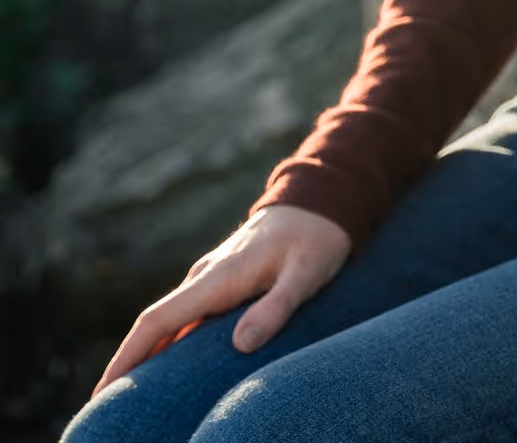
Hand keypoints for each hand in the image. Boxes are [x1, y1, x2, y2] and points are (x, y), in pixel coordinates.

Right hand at [93, 206, 350, 392]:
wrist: (321, 199)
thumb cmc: (316, 239)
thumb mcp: (306, 274)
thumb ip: (276, 307)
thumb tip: (240, 344)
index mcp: (219, 277)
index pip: (157, 320)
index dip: (127, 357)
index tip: (104, 392)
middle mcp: (206, 277)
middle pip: (156, 325)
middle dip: (130, 365)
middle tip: (112, 409)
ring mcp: (212, 277)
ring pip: (172, 322)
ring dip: (151, 355)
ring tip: (137, 399)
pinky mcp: (223, 281)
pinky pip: (189, 316)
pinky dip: (174, 342)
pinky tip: (175, 369)